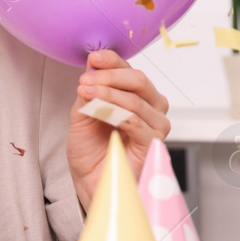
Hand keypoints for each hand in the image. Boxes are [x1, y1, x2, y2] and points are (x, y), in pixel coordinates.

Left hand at [65, 49, 171, 208]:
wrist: (90, 182)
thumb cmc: (91, 150)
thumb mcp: (83, 112)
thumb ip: (90, 89)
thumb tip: (93, 62)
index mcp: (137, 96)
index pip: (129, 70)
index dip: (112, 60)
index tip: (93, 58)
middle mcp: (152, 108)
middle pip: (139, 80)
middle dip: (109, 76)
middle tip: (85, 80)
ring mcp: (155, 126)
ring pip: (137, 100)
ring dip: (108, 93)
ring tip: (85, 92)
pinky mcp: (153, 145)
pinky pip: (136, 123)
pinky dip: (115, 113)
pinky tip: (98, 110)